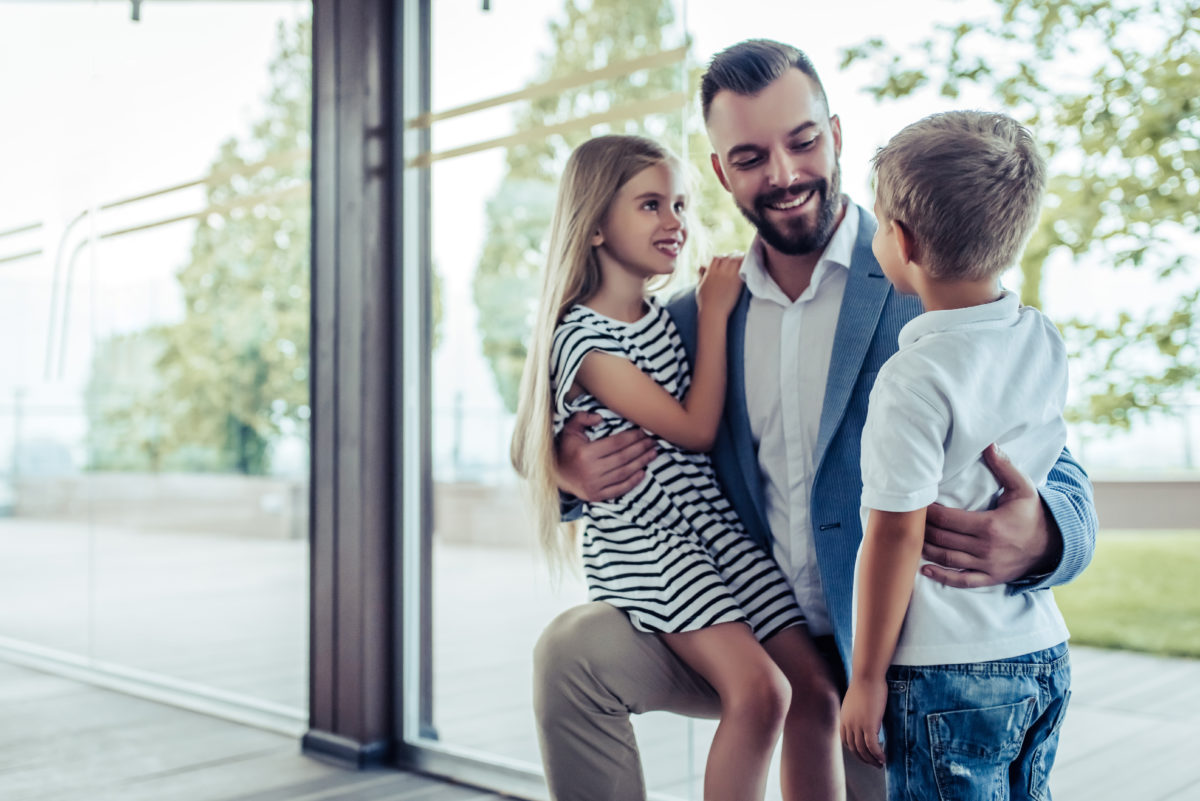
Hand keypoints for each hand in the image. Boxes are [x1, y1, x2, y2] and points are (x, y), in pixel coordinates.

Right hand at [555, 412, 656, 502]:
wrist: (556, 475)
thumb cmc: (566, 450)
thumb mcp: (570, 430)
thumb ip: (582, 418)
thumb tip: (600, 418)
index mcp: (585, 453)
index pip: (615, 444)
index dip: (632, 437)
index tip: (643, 432)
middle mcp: (591, 470)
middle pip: (623, 458)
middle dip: (640, 448)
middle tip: (652, 441)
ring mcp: (594, 485)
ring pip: (624, 473)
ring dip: (641, 463)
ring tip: (652, 453)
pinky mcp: (597, 496)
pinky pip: (619, 489)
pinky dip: (633, 482)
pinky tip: (643, 472)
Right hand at [696, 254, 743, 318]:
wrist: (713, 312)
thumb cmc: (705, 301)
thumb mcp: (699, 286)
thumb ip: (702, 275)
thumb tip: (702, 267)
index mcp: (710, 272)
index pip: (716, 258)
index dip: (721, 257)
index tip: (724, 258)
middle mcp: (719, 272)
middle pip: (726, 258)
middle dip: (731, 255)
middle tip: (736, 255)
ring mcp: (728, 277)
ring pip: (735, 261)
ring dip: (739, 258)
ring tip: (743, 257)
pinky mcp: (736, 282)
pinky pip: (742, 269)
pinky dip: (745, 266)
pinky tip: (747, 265)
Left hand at [840, 678, 886, 767]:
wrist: (867, 676)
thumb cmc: (865, 685)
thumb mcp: (856, 701)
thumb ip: (857, 713)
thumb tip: (865, 717)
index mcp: (844, 719)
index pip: (846, 742)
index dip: (855, 751)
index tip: (865, 754)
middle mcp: (848, 724)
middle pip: (854, 749)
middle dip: (864, 759)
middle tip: (874, 763)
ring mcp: (858, 726)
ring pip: (863, 750)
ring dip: (872, 760)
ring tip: (880, 763)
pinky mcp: (869, 725)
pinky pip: (873, 746)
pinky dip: (878, 755)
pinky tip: (884, 758)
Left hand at [921, 444, 1059, 588]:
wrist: (1054, 545)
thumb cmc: (1033, 513)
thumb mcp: (1023, 488)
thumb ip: (1004, 467)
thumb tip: (989, 444)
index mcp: (990, 525)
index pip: (948, 519)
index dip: (929, 512)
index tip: (917, 504)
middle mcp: (986, 548)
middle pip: (943, 539)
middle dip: (923, 529)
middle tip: (908, 520)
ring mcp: (987, 565)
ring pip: (948, 559)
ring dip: (927, 550)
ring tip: (911, 540)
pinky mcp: (990, 578)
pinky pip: (962, 581)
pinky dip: (942, 577)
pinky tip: (925, 570)